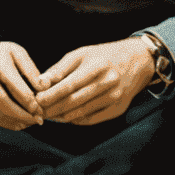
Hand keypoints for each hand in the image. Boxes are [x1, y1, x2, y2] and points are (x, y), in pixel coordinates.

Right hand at [0, 33, 43, 129]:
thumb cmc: (0, 53)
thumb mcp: (17, 52)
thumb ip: (31, 70)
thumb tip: (44, 87)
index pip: (14, 87)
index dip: (29, 101)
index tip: (40, 109)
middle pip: (4, 103)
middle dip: (23, 115)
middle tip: (38, 120)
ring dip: (16, 121)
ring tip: (30, 122)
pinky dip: (5, 123)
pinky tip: (18, 123)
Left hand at [33, 39, 154, 124]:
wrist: (137, 61)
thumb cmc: (103, 56)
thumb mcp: (82, 54)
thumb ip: (60, 68)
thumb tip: (41, 83)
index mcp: (97, 66)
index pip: (69, 85)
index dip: (51, 95)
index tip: (36, 100)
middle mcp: (108, 83)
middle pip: (74, 101)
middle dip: (52, 108)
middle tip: (37, 111)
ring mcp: (114, 98)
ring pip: (81, 113)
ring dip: (61, 116)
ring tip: (47, 114)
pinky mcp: (117, 109)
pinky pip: (91, 119)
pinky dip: (75, 120)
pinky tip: (64, 116)